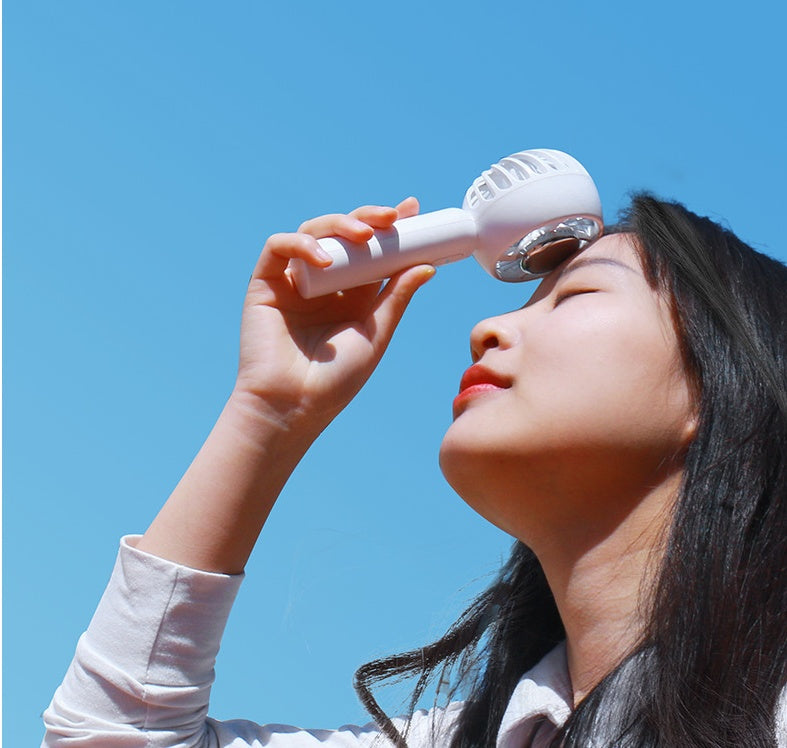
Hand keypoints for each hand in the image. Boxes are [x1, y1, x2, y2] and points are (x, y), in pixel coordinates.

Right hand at [233, 197, 434, 431]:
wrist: (294, 405)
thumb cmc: (336, 379)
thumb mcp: (375, 333)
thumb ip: (396, 297)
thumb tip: (427, 265)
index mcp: (352, 294)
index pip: (371, 250)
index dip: (390, 228)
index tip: (412, 209)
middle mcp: (324, 283)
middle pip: (345, 235)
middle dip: (369, 218)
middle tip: (393, 216)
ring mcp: (294, 280)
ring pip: (314, 232)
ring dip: (340, 225)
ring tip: (364, 234)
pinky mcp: (265, 283)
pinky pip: (278, 247)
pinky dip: (300, 244)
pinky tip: (321, 258)